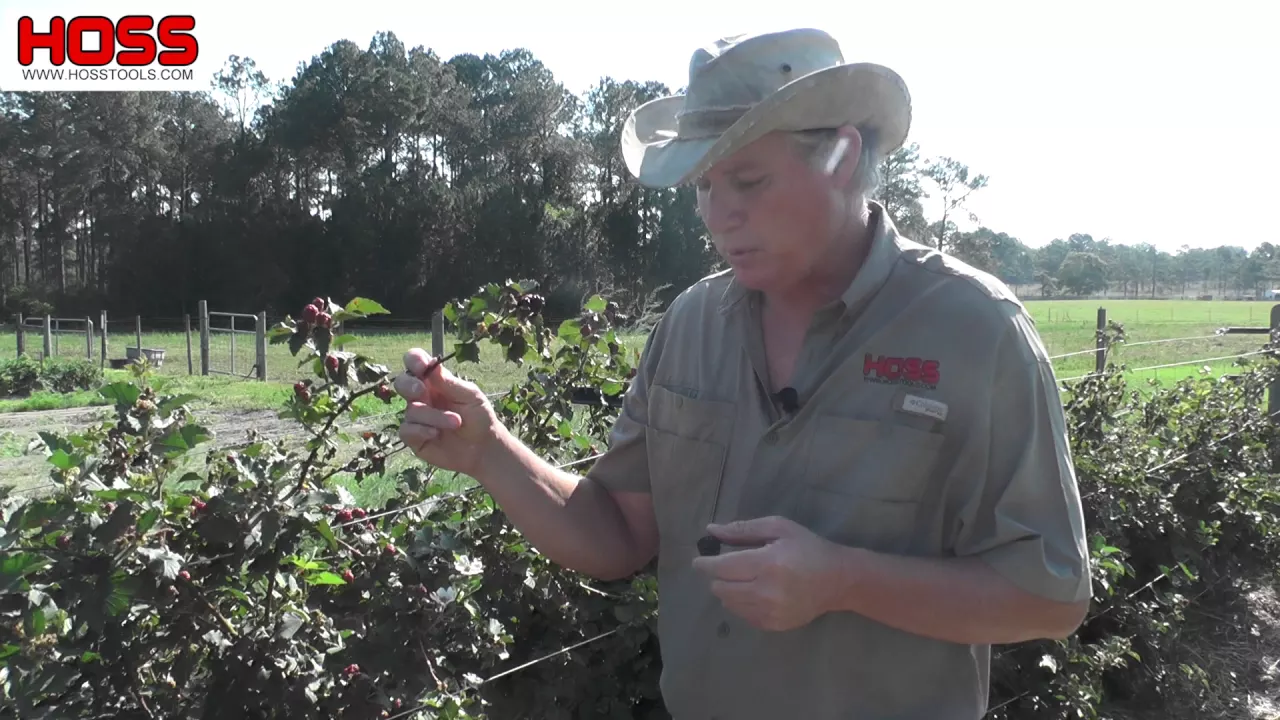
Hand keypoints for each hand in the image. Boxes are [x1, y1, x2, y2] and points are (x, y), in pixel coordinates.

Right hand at [395, 349, 501, 476]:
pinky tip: (436, 434)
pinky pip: (406, 430)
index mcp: (435, 381)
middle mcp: (422, 397)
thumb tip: (432, 364)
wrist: (483, 448)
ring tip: (456, 422)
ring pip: (411, 410)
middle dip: (409, 385)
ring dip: (434, 416)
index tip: (422, 366)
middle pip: (402, 382)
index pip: (416, 363)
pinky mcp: (414, 437)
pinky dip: (421, 430)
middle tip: (421, 391)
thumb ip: (449, 382)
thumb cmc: (479, 417)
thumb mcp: (470, 396)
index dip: (414, 360)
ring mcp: (416, 417)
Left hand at [691, 516, 842, 631]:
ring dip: (727, 590)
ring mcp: (770, 612)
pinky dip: (741, 603)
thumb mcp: (778, 528)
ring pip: (728, 604)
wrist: (837, 580)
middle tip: (726, 566)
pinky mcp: (773, 625)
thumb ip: (743, 530)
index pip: (722, 568)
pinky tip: (754, 592)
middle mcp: (766, 591)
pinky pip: (742, 616)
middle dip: (717, 576)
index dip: (704, 564)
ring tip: (743, 578)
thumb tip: (711, 530)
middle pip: (720, 588)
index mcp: (767, 563)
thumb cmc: (807, 548)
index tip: (698, 560)